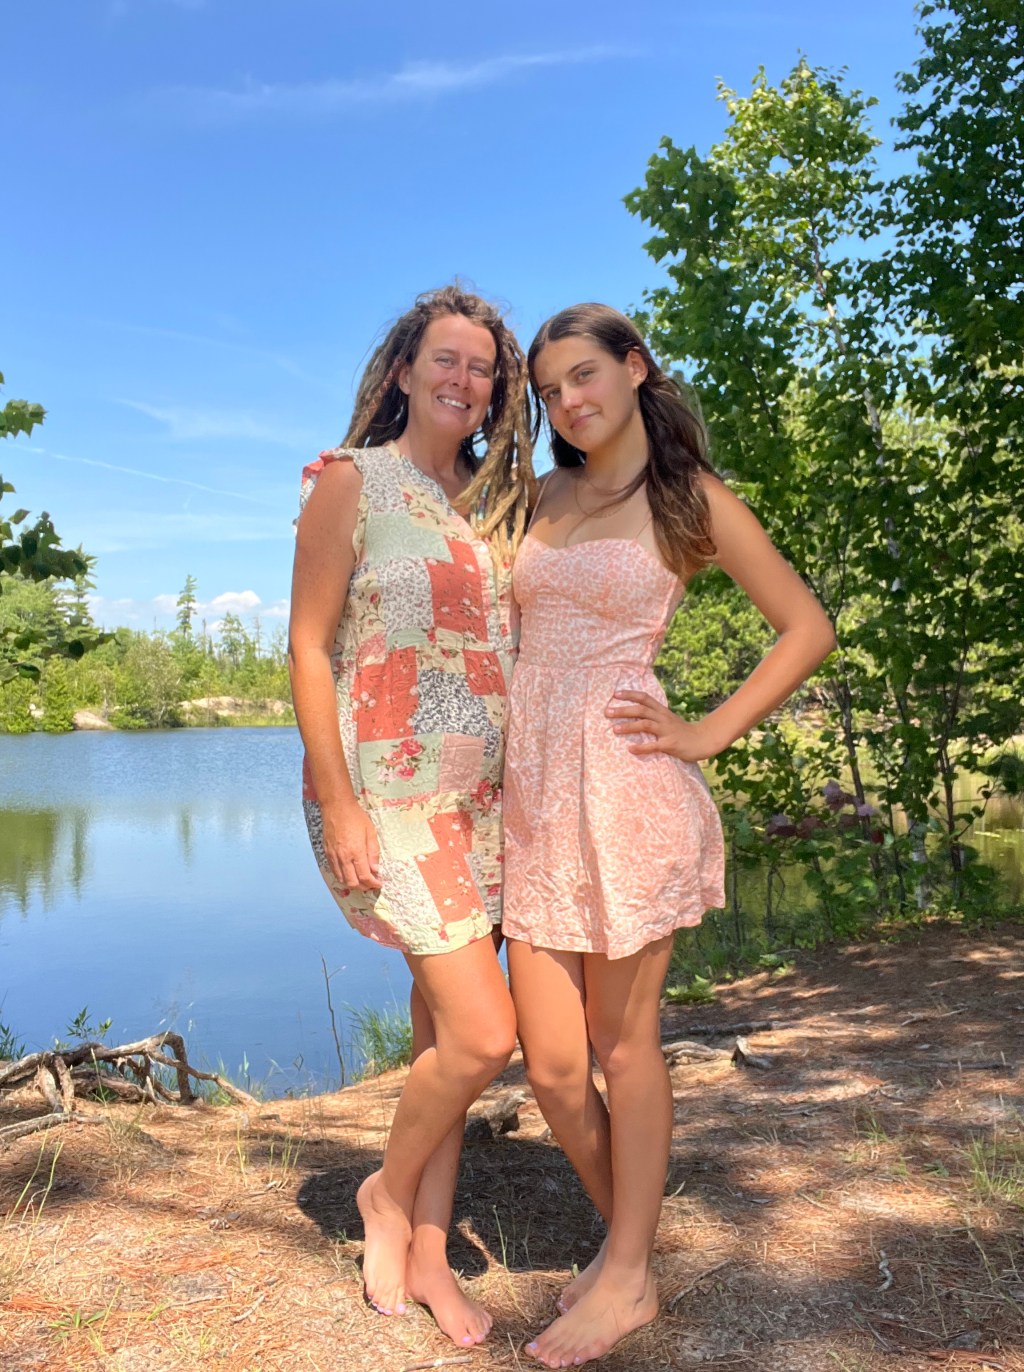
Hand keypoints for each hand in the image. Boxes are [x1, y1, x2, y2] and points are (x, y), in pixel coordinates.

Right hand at [320, 798, 381, 890]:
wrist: (337, 807)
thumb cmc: (356, 817)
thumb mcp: (371, 832)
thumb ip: (373, 853)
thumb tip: (375, 869)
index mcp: (356, 851)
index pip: (365, 876)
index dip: (373, 883)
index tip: (378, 883)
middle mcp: (344, 857)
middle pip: (353, 882)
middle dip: (364, 887)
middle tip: (371, 884)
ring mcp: (334, 856)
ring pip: (342, 880)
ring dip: (353, 884)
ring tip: (362, 881)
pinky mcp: (327, 853)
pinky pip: (334, 872)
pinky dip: (343, 877)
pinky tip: (350, 874)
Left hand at [606, 691, 721, 761]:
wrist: (703, 740)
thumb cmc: (682, 731)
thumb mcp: (668, 719)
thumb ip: (654, 716)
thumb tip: (634, 715)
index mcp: (662, 711)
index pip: (644, 698)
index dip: (630, 695)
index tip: (615, 694)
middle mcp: (663, 718)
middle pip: (641, 710)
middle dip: (623, 710)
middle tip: (607, 712)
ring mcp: (667, 731)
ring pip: (645, 724)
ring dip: (629, 726)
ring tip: (614, 729)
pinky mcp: (670, 744)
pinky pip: (654, 745)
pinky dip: (641, 747)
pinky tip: (630, 749)